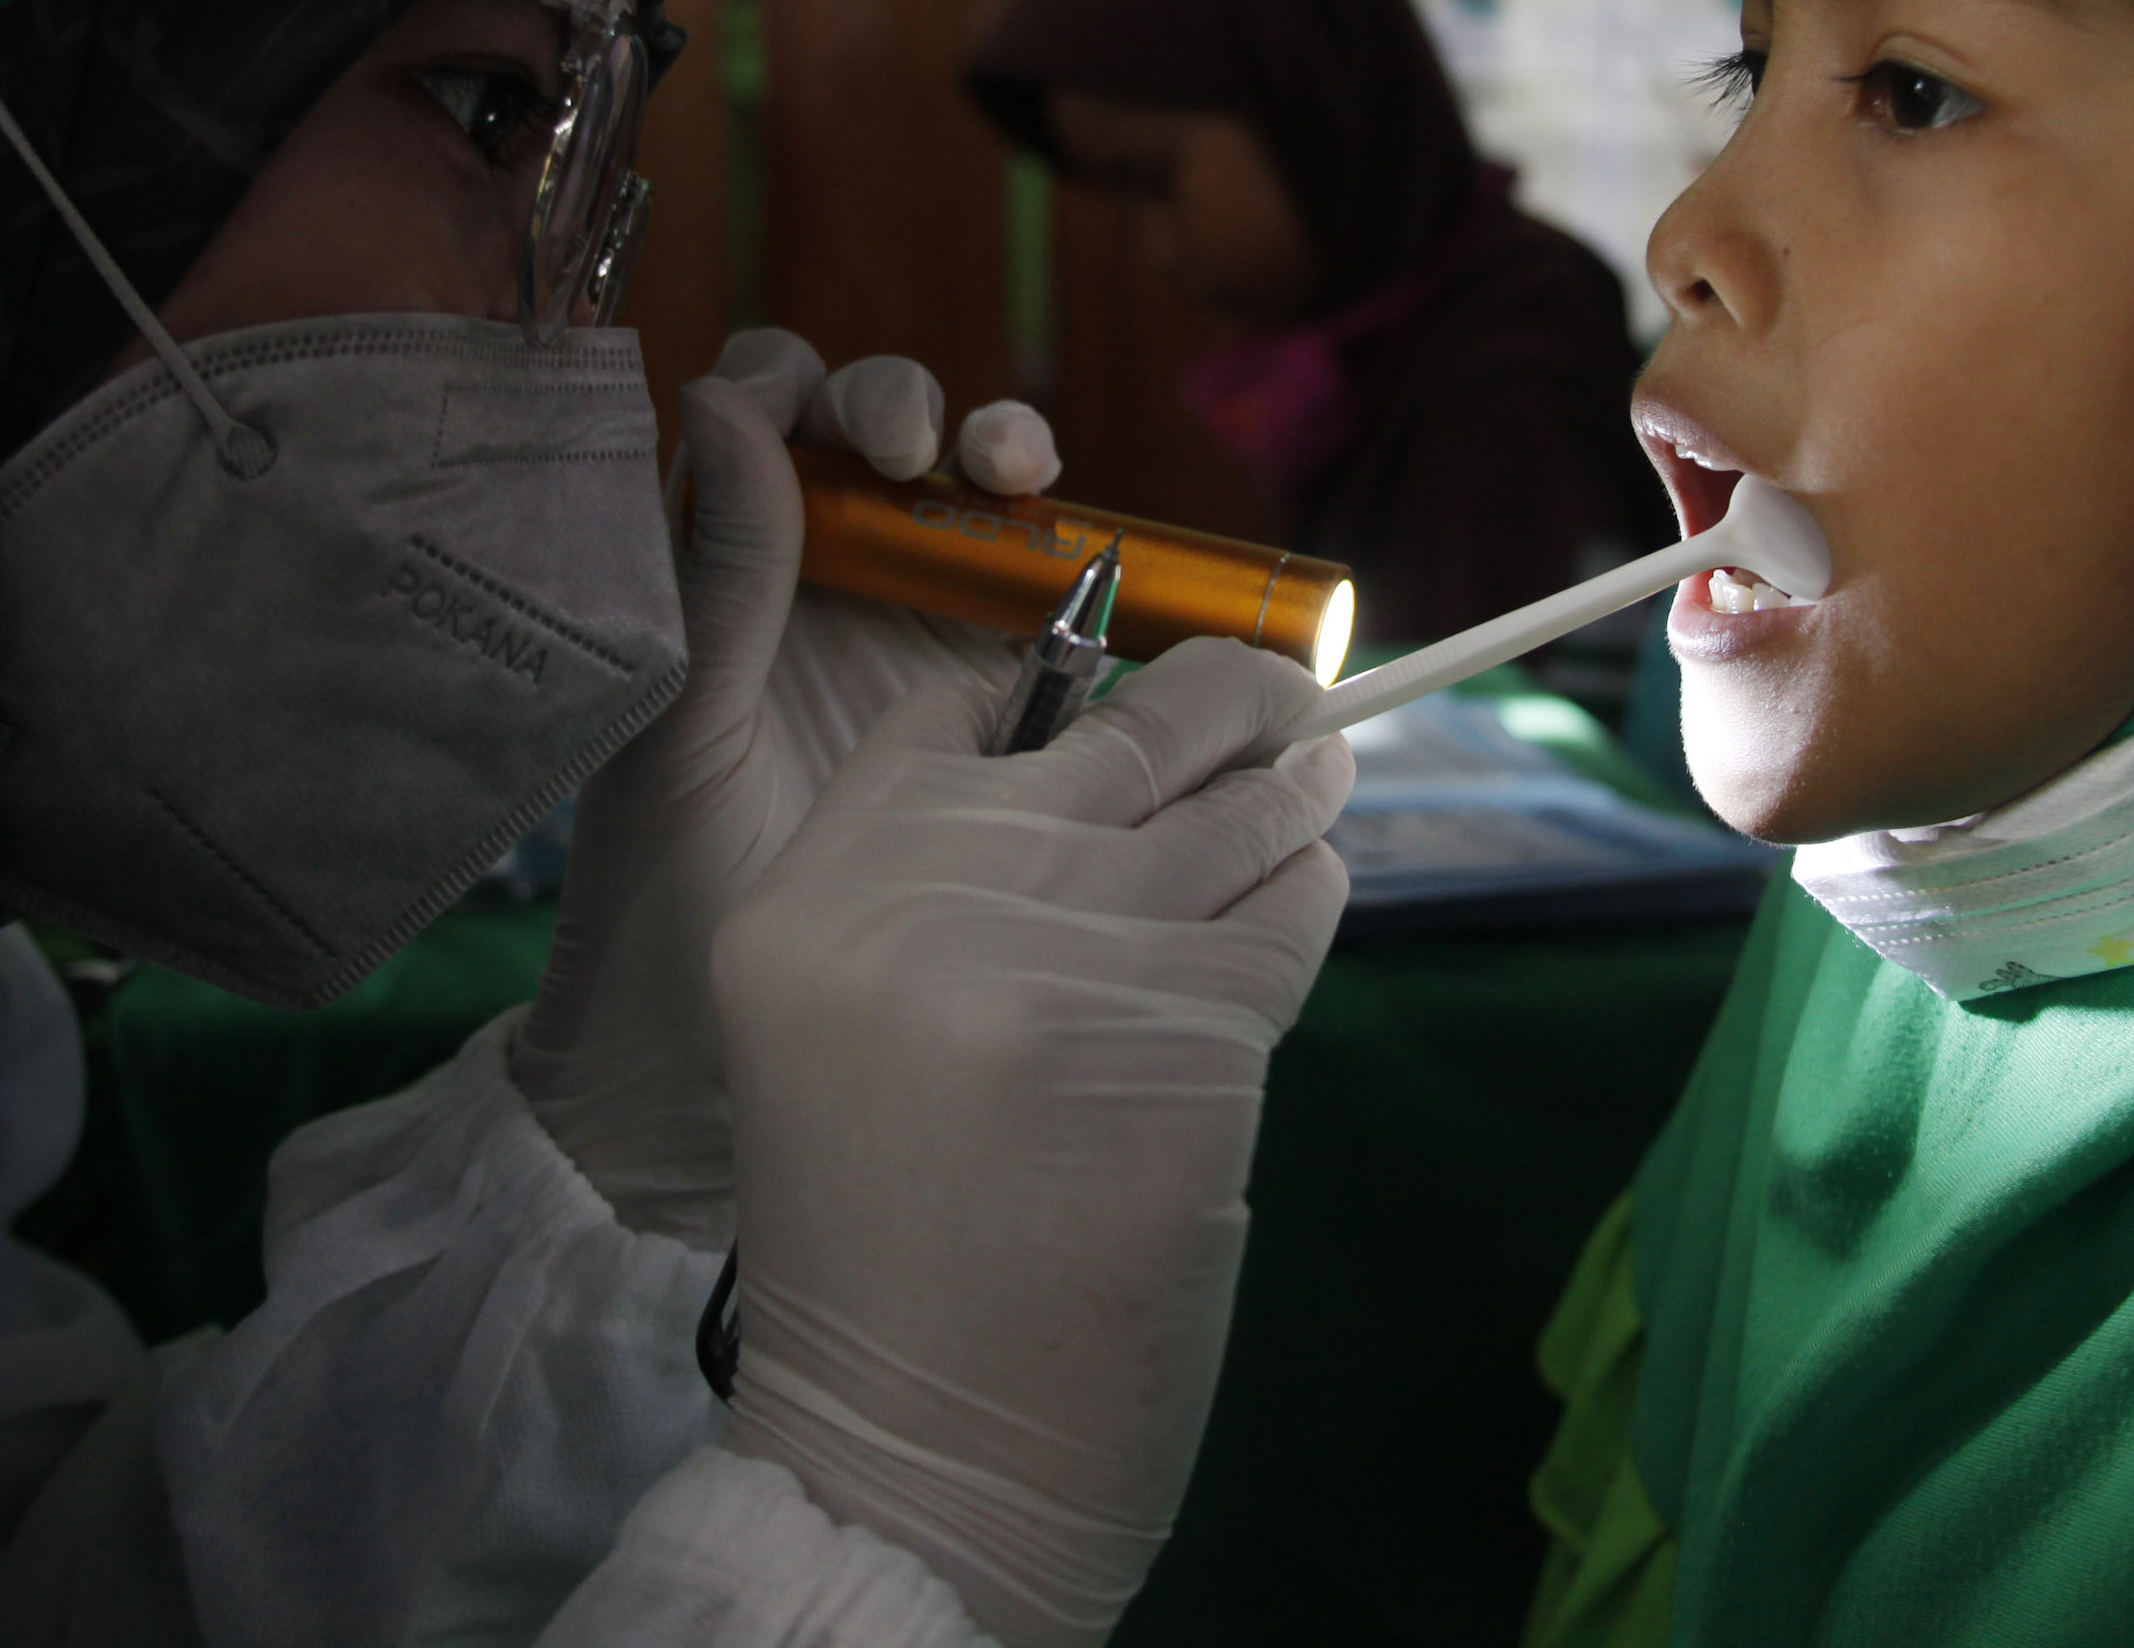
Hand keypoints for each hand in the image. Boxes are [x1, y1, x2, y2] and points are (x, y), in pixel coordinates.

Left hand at [512, 330, 1060, 1244]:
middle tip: (946, 462)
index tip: (842, 434)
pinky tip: (1095, 577)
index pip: (771, 414)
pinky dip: (1083, 570)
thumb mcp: (683, 731)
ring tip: (1021, 487)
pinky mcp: (997, 711)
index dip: (812, 388)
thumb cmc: (668, 895)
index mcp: (729, 568)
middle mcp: (824, 582)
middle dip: (932, 415)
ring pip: (975, 506)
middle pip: (892, 439)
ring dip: (1008, 463)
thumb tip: (724, 403)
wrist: (719, 1062)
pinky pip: (1051, 614)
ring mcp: (913, 637)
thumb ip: (718, 572)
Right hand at [713, 644, 1353, 1647]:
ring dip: (1296, 790)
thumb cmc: (889, 1248)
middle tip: (1287, 696)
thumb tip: (1116, 761)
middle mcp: (929, 902)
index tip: (1131, 691)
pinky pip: (1288, 916)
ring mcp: (1067, 963)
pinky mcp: (1189, 1037)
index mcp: (811, 895)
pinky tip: (1315, 884)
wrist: (918, 1445)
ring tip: (1322, 777)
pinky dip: (1314, 892)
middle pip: (1124, 735)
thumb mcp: (836, 1030)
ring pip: (1233, 815)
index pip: (956, 709)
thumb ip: (929, 889)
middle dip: (1229, 703)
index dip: (1066, 687)